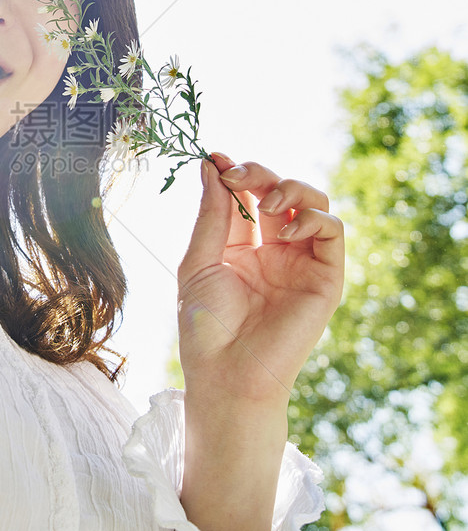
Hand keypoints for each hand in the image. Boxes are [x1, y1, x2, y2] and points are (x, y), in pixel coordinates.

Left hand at [176, 153, 344, 411]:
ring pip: (314, 203)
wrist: (227, 373)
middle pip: (280, 192)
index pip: (247, 196)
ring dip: (291, 188)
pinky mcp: (325, 278)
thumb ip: (212, 213)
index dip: (235, 173)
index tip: (216, 157)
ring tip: (268, 201)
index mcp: (242, 247)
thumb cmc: (206, 326)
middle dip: (260, 174)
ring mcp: (301, 262)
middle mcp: (274, 251)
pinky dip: (313, 218)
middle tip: (237, 174)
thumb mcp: (199, 261)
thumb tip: (212, 165)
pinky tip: (288, 230)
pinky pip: (332, 231)